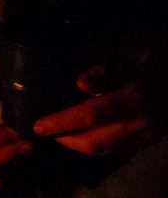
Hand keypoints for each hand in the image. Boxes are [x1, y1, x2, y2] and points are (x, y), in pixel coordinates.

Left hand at [32, 46, 162, 156]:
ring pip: (105, 148)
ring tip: (58, 134)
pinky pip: (118, 149)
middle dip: (65, 137)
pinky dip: (97, 146)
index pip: (91, 114)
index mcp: (135, 94)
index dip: (63, 121)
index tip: (40, 125)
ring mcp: (148, 132)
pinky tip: (82, 136)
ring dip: (78, 144)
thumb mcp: (135, 48)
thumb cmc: (159, 53)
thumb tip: (82, 84)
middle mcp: (142, 119)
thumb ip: (107, 67)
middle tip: (43, 130)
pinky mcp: (152, 139)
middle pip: (95, 139)